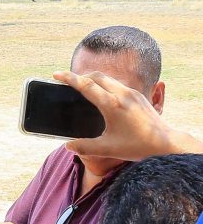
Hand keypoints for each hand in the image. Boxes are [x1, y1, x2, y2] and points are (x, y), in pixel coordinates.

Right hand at [53, 71, 202, 159]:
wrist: (166, 143)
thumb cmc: (137, 146)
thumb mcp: (107, 148)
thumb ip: (84, 147)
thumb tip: (67, 146)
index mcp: (112, 104)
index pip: (86, 85)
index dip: (69, 78)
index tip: (56, 75)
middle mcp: (122, 94)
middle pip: (96, 76)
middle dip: (79, 76)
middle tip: (67, 81)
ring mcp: (132, 93)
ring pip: (108, 78)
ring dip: (93, 79)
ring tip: (83, 86)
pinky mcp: (139, 96)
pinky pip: (117, 84)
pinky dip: (104, 84)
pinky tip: (102, 95)